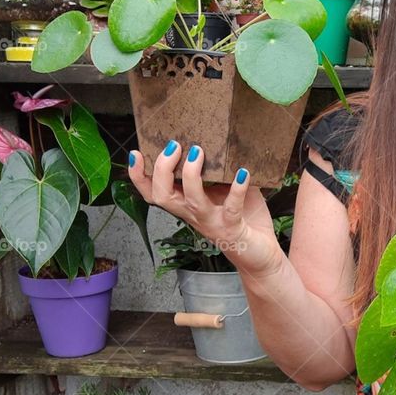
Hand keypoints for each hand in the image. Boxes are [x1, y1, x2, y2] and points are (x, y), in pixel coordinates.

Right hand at [127, 141, 282, 277]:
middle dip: (162, 170)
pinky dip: (236, 189)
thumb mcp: (226, 189)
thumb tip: (219, 139)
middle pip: (163, 196)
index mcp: (187, 205)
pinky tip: (243, 173)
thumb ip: (218, 170)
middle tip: (173, 146)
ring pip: (191, 201)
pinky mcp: (233, 228)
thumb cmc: (243, 220)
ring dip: (191, 174)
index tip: (135, 154)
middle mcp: (194, 214)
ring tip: (198, 152)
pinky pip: (231, 208)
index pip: (154, 194)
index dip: (139, 177)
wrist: (260, 255)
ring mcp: (212, 222)